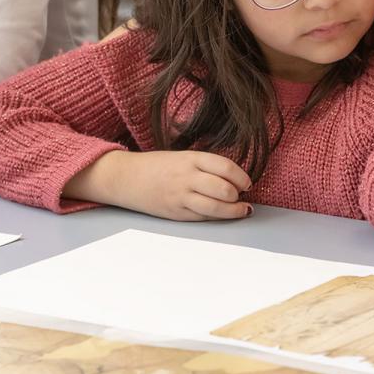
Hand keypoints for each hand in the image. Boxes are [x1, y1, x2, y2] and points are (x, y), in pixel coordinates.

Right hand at [67, 150, 253, 220]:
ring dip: (234, 210)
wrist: (126, 177)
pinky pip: (203, 217)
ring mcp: (181, 197)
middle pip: (224, 189)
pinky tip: (225, 214)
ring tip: (242, 209)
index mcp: (191, 159)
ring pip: (216, 207)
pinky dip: (218, 217)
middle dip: (238, 195)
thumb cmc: (158, 166)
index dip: (241, 177)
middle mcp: (187, 177)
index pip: (225, 168)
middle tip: (242, 195)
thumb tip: (235, 178)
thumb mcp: (183, 156)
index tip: (246, 182)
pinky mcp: (176, 213)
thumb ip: (206, 166)